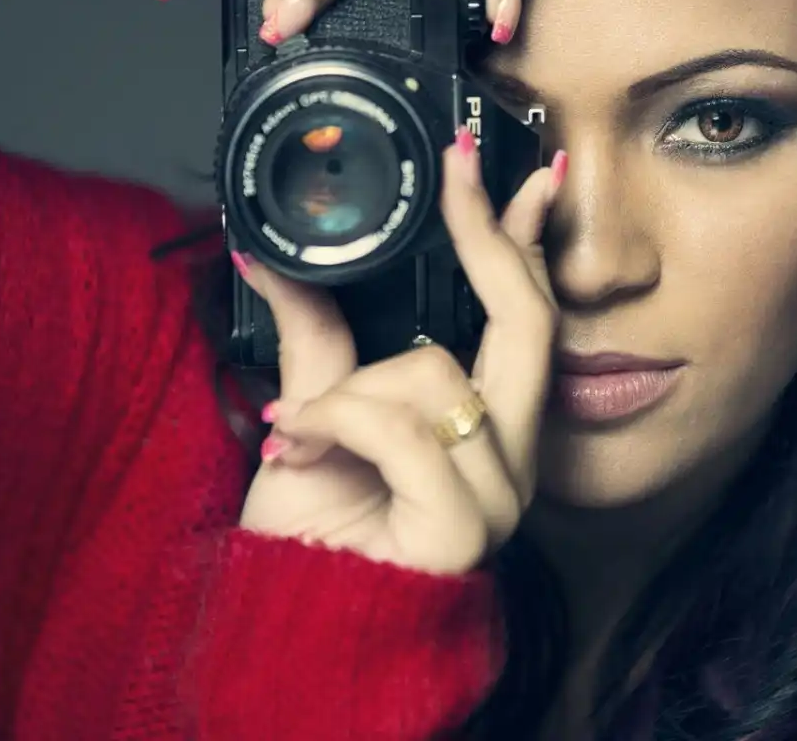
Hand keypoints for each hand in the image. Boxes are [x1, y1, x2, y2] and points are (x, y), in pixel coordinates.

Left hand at [233, 132, 563, 575]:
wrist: (283, 628)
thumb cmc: (309, 539)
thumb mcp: (310, 414)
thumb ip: (313, 338)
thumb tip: (271, 256)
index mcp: (481, 428)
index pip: (524, 316)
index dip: (518, 239)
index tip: (505, 169)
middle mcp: (506, 459)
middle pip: (525, 323)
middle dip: (491, 239)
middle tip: (461, 172)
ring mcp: (494, 496)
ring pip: (431, 373)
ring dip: (345, 391)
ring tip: (299, 435)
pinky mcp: (462, 526)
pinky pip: (403, 427)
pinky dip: (337, 423)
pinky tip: (301, 450)